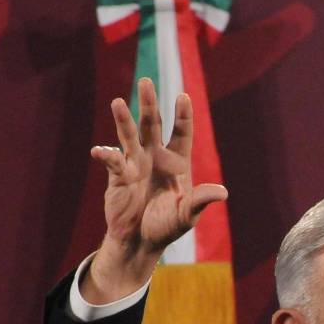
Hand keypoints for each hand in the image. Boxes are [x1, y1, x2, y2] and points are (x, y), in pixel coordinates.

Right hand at [83, 78, 227, 302]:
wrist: (140, 242)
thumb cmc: (167, 226)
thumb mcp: (188, 215)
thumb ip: (201, 201)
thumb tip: (223, 193)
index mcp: (177, 162)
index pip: (182, 133)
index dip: (183, 115)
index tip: (183, 96)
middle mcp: (155, 157)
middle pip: (152, 125)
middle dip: (149, 104)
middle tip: (146, 81)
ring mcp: (135, 164)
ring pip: (129, 136)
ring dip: (124, 120)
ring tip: (118, 103)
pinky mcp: (118, 176)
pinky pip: (112, 161)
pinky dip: (107, 155)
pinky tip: (101, 152)